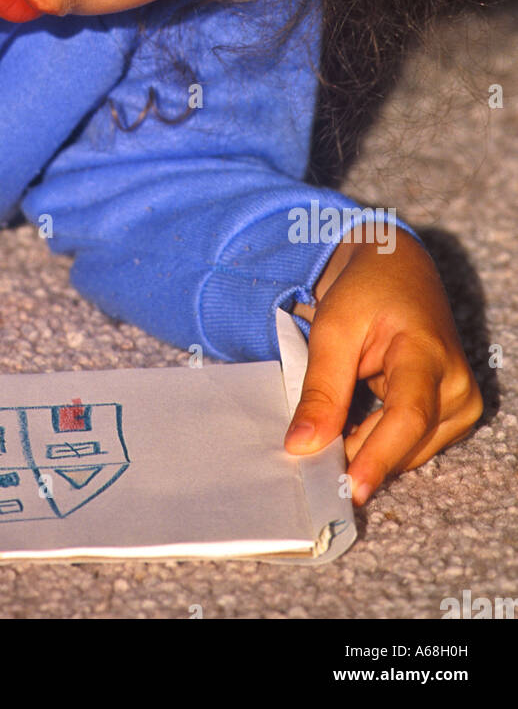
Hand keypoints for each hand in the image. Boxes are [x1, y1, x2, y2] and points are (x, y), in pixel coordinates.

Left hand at [285, 227, 483, 504]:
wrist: (396, 271)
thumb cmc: (365, 292)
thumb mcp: (333, 329)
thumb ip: (321, 389)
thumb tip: (302, 447)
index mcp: (428, 353)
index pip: (408, 417)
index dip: (378, 457)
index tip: (350, 489)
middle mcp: (456, 385)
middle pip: (406, 442)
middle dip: (358, 458)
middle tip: (310, 468)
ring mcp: (459, 403)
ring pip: (407, 452)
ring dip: (365, 450)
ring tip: (328, 434)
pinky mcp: (452, 415)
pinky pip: (409, 445)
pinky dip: (375, 443)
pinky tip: (347, 431)